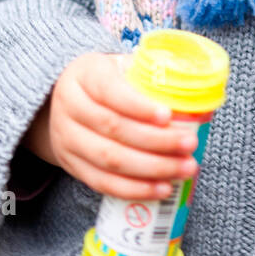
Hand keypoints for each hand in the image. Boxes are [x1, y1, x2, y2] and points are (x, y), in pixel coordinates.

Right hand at [33, 52, 200, 200]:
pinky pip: (102, 183)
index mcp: (85, 75)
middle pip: (114, 128)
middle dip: (156, 140)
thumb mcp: (120, 66)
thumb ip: (148, 75)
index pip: (110, 91)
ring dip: (151, 169)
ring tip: (185, 168)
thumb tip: (193, 88)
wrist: (61, 102)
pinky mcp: (71, 165)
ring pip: (110, 159)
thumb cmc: (106, 81)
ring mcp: (66, 139)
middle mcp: (70, 107)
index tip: (168, 115)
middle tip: (189, 144)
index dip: (139, 106)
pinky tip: (161, 189)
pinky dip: (134, 189)